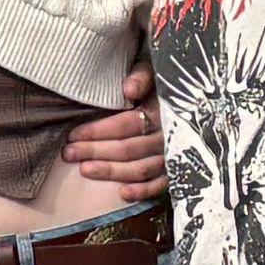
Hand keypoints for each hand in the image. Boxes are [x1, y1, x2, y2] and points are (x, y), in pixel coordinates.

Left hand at [62, 65, 167, 203]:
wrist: (196, 94)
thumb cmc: (165, 82)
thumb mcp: (155, 70)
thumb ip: (142, 77)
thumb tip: (128, 90)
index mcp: (163, 110)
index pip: (127, 124)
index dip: (99, 131)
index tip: (73, 135)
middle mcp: (170, 136)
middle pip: (130, 149)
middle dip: (96, 152)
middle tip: (69, 154)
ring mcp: (176, 155)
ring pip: (142, 169)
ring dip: (112, 172)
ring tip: (84, 170)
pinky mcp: (179, 170)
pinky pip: (162, 185)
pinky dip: (144, 191)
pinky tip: (123, 194)